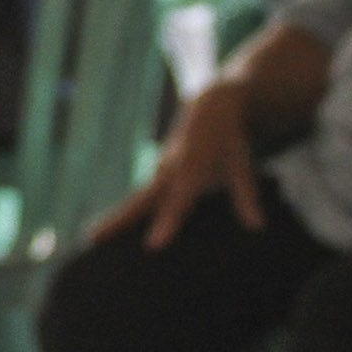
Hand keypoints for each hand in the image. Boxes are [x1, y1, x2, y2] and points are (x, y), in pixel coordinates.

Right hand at [98, 81, 260, 249]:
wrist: (210, 105)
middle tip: (93, 238)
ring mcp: (159, 172)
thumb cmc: (229, 137)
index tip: (153, 246)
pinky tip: (109, 233)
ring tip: (92, 240)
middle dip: (118, 219)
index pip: (178, 199)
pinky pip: (139, 199)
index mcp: (191, 164)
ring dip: (114, 219)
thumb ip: (246, 195)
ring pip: (135, 199)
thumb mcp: (242, 162)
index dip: (166, 222)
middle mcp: (168, 169)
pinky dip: (124, 215)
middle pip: (141, 199)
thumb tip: (258, 228)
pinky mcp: (157, 177)